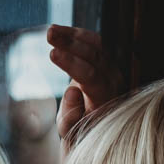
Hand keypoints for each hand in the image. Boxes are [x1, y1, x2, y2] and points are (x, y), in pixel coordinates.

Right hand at [47, 25, 123, 142]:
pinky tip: (59, 31)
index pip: (91, 76)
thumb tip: (72, 90)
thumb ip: (71, 116)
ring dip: (73, 35)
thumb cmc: (79, 133)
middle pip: (95, 56)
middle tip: (50, 34)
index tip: (52, 53)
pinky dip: (77, 35)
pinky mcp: (105, 62)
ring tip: (51, 30)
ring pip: (96, 45)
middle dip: (72, 43)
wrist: (93, 129)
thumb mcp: (71, 131)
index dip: (72, 63)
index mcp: (105, 100)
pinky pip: (94, 43)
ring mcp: (112, 69)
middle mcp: (114, 82)